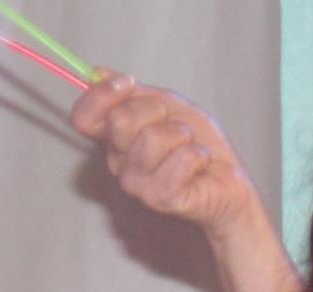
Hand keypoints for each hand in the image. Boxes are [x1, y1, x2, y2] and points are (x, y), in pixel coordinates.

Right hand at [73, 71, 259, 236]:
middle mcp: (119, 163)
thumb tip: (97, 73)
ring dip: (182, 135)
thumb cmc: (199, 146)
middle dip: (157, 110)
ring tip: (191, 148)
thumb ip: (135, 93)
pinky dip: (197, 155)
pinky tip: (200, 165)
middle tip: (177, 127)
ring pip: (151, 138)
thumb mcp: (168, 106)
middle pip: (119, 120)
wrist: (228, 181)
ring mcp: (137, 184)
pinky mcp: (160, 198)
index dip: (101, 95)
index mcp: (116, 140)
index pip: (84, 117)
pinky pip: (177, 161)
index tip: (128, 82)